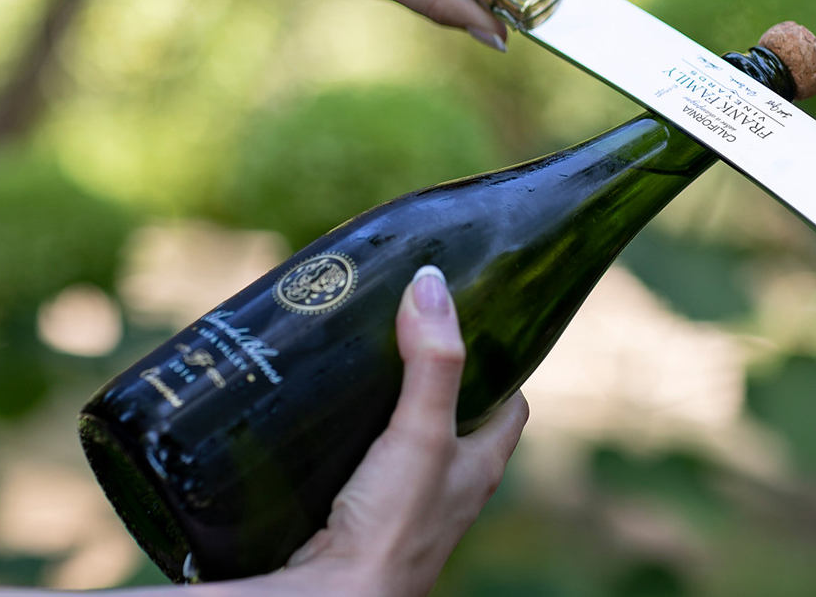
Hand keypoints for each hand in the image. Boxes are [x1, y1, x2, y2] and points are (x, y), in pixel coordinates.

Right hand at [223, 266, 528, 596]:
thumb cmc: (392, 531)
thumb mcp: (422, 434)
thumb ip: (432, 363)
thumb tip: (431, 283)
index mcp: (477, 467)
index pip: (507, 404)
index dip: (500, 363)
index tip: (473, 318)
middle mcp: (443, 487)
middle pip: (447, 416)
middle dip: (425, 374)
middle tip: (395, 323)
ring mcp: (396, 503)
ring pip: (396, 439)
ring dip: (376, 403)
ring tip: (348, 353)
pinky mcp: (348, 517)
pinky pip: (349, 462)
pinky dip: (335, 435)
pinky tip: (308, 412)